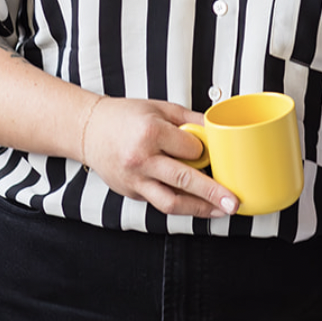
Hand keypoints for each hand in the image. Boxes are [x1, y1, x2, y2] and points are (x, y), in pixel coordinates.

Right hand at [80, 96, 238, 218]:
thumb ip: (191, 120)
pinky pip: (159, 203)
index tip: (215, 153)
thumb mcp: (161, 108)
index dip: (206, 152)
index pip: (191, 149)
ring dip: (199, 210)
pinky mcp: (131, 192)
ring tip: (220, 212)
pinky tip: (197, 206)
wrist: (88, 130)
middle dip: (212, 193)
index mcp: (151, 133)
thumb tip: (220, 131)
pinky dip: (181, 206)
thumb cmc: (125, 116)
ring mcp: (134, 180)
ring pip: (171, 202)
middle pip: (184, 181)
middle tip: (233, 202)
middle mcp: (141, 159)